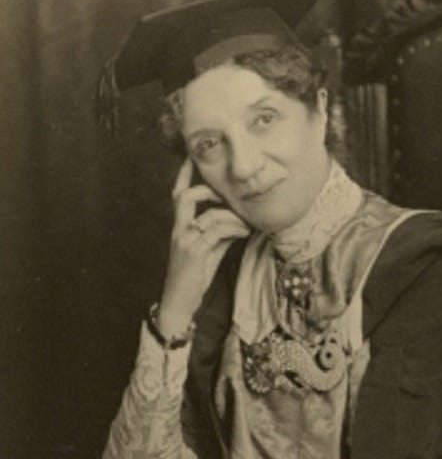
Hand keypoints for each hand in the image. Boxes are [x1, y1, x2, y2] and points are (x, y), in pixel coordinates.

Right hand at [158, 159, 249, 337]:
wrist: (179, 302)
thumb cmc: (194, 276)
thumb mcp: (209, 251)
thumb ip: (220, 234)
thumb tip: (239, 221)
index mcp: (180, 227)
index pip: (178, 195)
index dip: (183, 175)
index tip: (191, 156)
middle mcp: (179, 230)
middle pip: (185, 197)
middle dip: (209, 190)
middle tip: (231, 196)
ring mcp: (185, 241)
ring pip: (209, 216)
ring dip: (233, 216)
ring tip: (247, 223)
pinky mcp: (194, 253)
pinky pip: (216, 232)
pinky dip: (234, 229)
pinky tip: (244, 233)